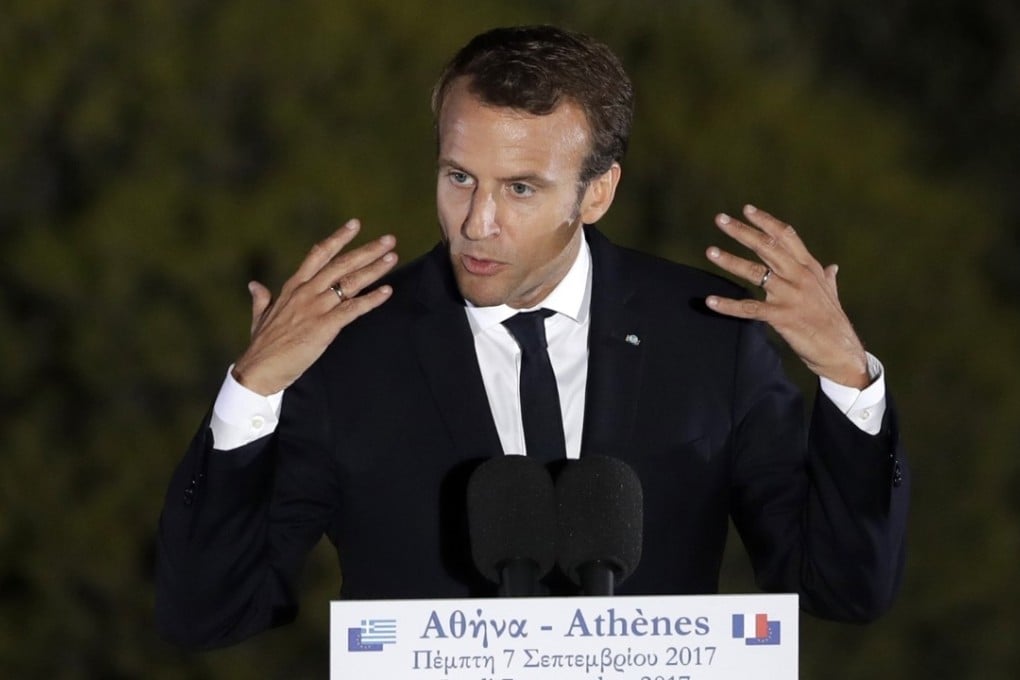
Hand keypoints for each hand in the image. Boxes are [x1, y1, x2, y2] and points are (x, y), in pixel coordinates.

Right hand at [232, 219, 397, 394]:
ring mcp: (315, 308)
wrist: (259, 370)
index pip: (318, 255)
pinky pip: (352, 309)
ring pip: (349, 283)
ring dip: (374, 270)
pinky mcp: (324, 327)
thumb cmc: (262, 346)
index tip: (355, 224)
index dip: (338, 239)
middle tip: (389, 239)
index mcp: (293, 287)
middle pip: (341, 264)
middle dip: (367, 250)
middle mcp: (305, 292)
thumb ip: (261, 298)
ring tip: (392, 258)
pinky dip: (371, 300)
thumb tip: (254, 285)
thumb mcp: (260, 317)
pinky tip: (387, 292)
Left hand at [704, 205, 868, 388]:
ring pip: (755, 273)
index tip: (747, 209)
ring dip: (730, 261)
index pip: (786, 236)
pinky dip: (728, 305)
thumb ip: (827, 277)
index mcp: (809, 268)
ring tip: (711, 251)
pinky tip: (710, 301)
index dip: (766, 221)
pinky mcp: (782, 317)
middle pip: (767, 247)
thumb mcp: (831, 293)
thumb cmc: (833, 321)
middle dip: (742, 231)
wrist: (841, 351)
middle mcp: (799, 276)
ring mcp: (790, 296)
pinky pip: (750, 309)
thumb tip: (833, 267)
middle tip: (720, 219)